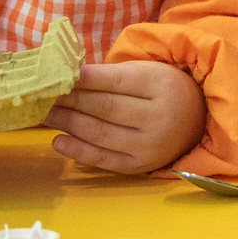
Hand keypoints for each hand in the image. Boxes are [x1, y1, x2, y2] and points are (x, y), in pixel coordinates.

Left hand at [44, 60, 206, 173]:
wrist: (198, 121)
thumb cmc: (164, 90)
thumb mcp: (146, 72)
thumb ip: (110, 75)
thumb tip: (66, 76)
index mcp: (161, 85)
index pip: (114, 82)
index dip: (82, 79)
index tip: (55, 75)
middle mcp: (158, 117)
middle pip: (104, 108)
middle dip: (68, 100)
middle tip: (40, 95)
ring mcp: (149, 145)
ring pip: (100, 133)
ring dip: (67, 123)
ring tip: (43, 114)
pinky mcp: (140, 166)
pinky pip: (103, 159)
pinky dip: (77, 151)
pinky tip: (57, 141)